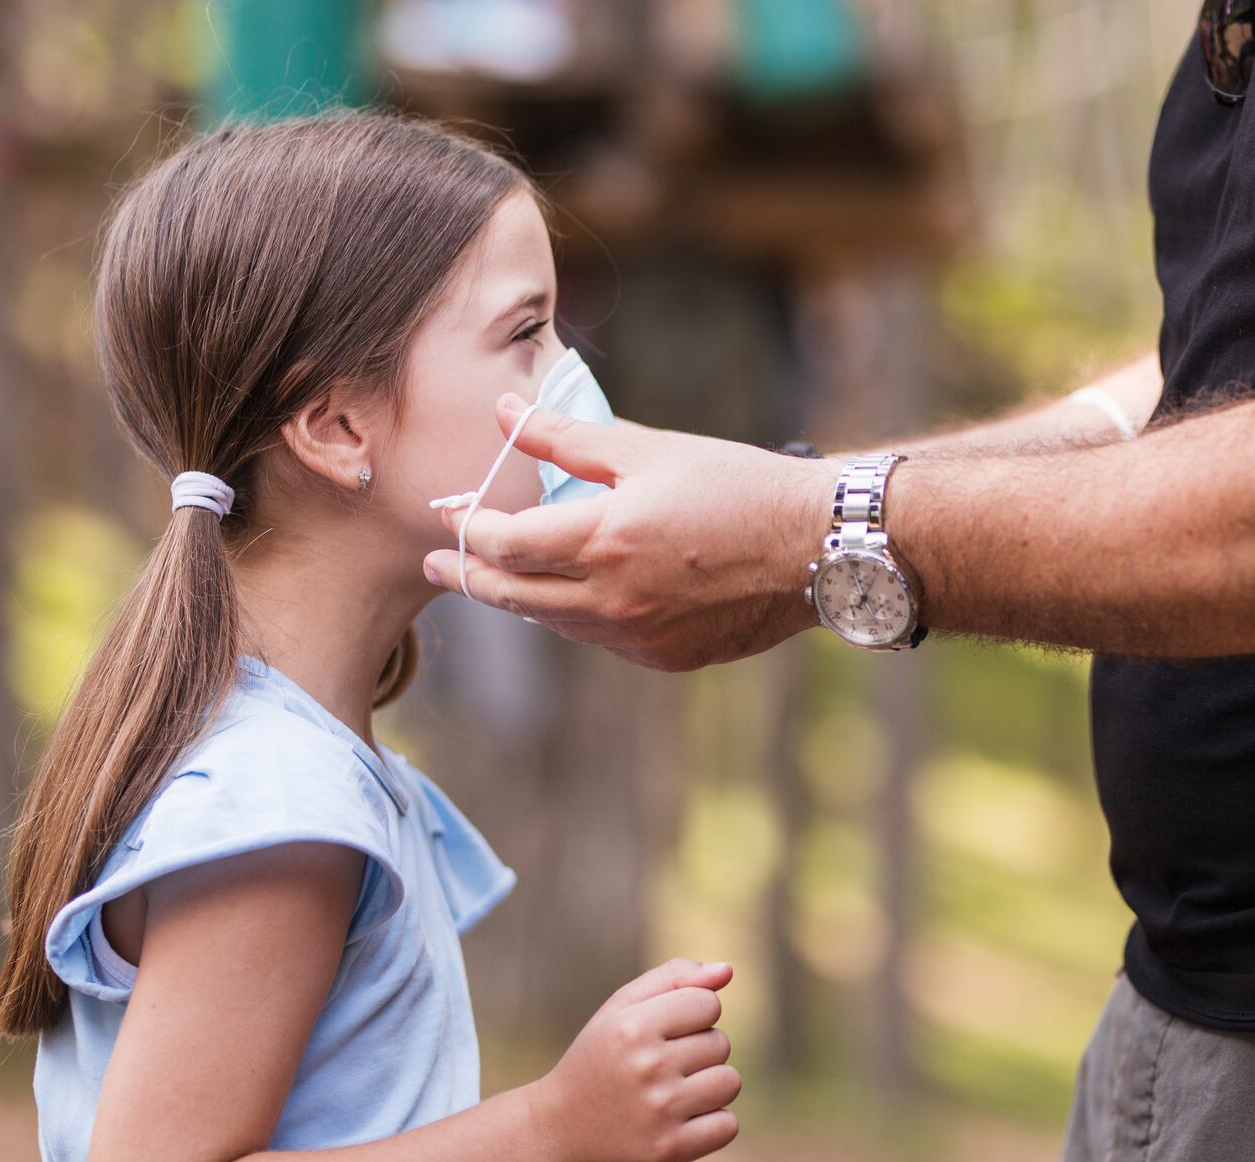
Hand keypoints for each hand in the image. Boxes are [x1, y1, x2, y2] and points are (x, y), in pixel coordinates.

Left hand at [422, 397, 830, 671]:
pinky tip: (570, 595)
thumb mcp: (649, 449)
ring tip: (498, 577)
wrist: (817, 547)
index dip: (468, 526)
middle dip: (466, 577)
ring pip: (552, 622)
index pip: (504, 542)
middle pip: (511, 595)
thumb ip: (566, 436)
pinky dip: (574, 615)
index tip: (450, 513)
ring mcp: (638, 636)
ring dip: (519, 597)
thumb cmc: (739, 485)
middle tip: (436, 564)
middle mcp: (612, 599)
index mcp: (603, 539)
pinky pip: (597, 639)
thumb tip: (503, 412)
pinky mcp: (664, 656)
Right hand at [536, 958, 740, 1161]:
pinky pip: (727, 1126)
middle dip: (698, 1052)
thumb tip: (728, 970)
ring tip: (672, 1094)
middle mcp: (648, 1066)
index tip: (662, 1033)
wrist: (557, 1132)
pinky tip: (680, 1122)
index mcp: (633, 1026)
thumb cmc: (598, 1061)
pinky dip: (712, 1124)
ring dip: (709, 1088)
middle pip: (721, 1043)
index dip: (691, 1017)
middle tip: (658, 1069)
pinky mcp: (669, 1150)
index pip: (708, 1004)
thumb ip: (673, 979)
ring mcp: (660, 1111)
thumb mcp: (620, 1009)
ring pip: (729, 1083)